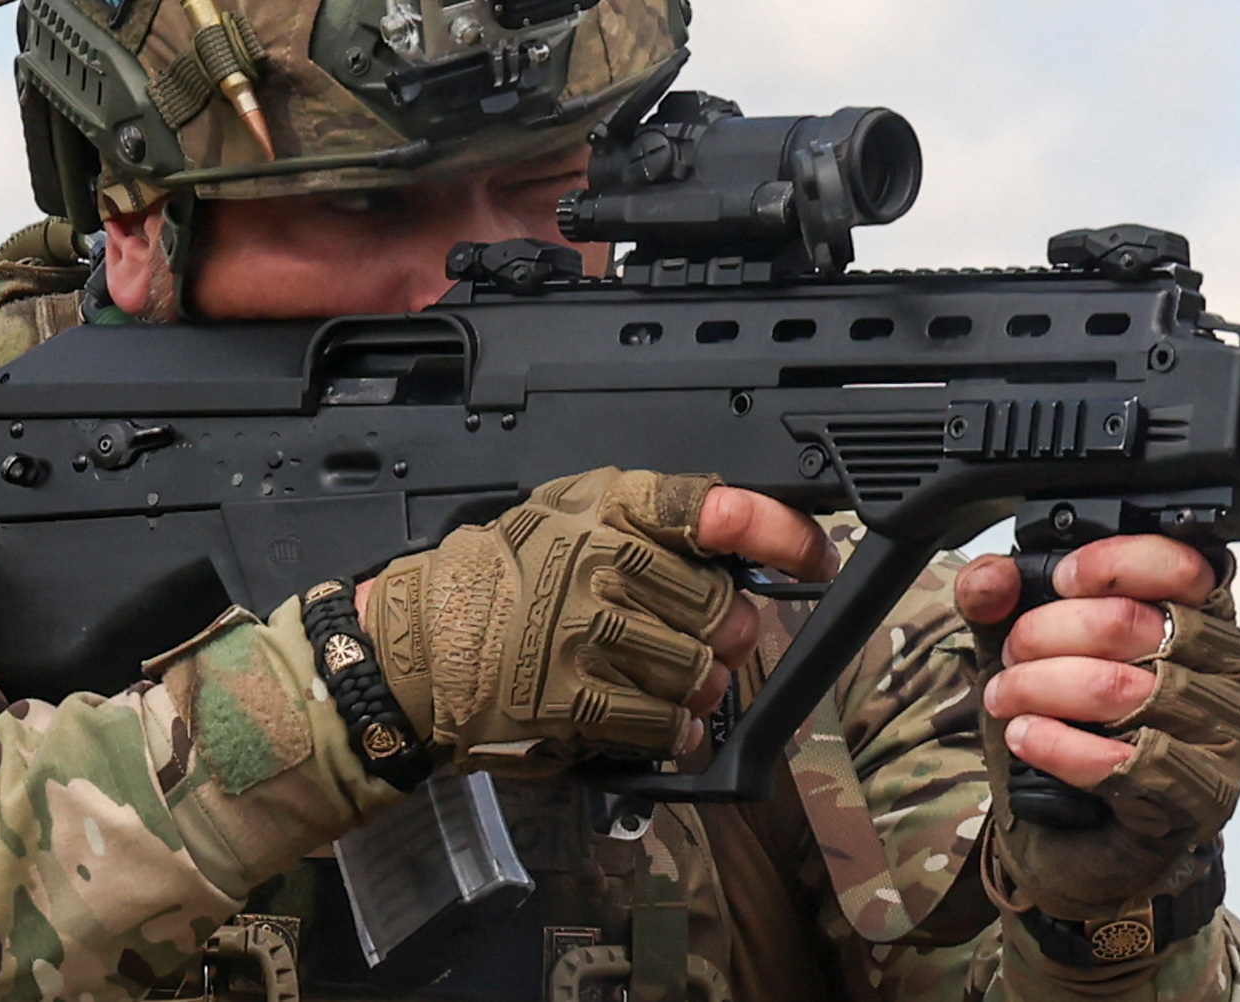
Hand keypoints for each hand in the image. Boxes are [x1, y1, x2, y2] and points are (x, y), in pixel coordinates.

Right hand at [355, 471, 832, 766]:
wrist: (423, 646)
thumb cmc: (500, 578)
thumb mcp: (569, 512)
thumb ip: (649, 522)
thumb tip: (736, 547)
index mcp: (611, 508)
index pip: (715, 508)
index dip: (779, 532)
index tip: (816, 557)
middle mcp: (606, 563)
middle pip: (723, 606)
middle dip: (728, 631)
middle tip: (708, 639)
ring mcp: (592, 633)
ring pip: (702, 668)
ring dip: (701, 685)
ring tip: (670, 680)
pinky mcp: (581, 699)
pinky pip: (667, 720)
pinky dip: (677, 730)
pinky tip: (664, 722)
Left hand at [955, 536, 1239, 921]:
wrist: (1080, 833)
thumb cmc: (1071, 725)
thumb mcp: (1027, 648)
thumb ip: (1002, 601)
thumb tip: (991, 578)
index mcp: (1204, 615)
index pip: (1182, 565)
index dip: (1112, 563)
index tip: (1059, 580)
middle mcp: (1229, 669)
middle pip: (1130, 622)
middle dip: (1045, 632)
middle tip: (1010, 653)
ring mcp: (1223, 735)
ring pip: (1119, 687)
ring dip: (1040, 688)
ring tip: (1003, 697)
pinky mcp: (1201, 797)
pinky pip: (1124, 760)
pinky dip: (1059, 744)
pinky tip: (1024, 736)